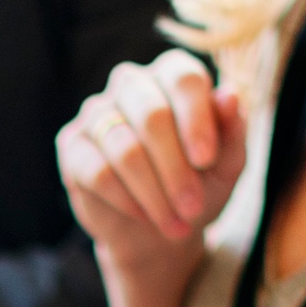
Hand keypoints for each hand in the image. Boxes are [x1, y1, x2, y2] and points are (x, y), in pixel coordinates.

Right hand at [55, 49, 243, 281]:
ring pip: (124, 148)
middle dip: (175, 169)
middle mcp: (131, 84)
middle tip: (192, 207)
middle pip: (152, 114)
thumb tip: (230, 97)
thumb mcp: (227, 165)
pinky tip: (143, 215)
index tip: (206, 162)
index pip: (184, 79)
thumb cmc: (197, 187)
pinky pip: (97, 171)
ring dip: (153, 193)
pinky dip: (125, 199)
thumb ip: (233, 131)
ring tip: (174, 224)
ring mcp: (97, 112)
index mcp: (173, 75)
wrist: (158, 231)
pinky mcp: (72, 145)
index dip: (196, 120)